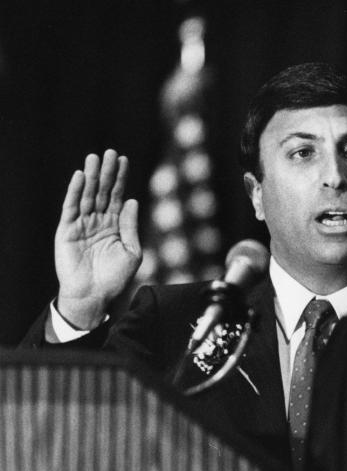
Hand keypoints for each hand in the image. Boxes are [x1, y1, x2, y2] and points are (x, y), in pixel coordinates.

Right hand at [55, 150, 141, 328]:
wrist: (95, 295)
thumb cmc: (115, 278)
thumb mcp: (132, 250)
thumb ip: (131, 225)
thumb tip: (133, 201)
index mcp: (114, 225)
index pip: (118, 196)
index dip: (121, 178)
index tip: (124, 160)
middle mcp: (97, 221)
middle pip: (103, 191)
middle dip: (107, 172)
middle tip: (110, 152)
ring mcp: (82, 225)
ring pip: (87, 196)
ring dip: (91, 176)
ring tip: (94, 158)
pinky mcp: (67, 230)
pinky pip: (71, 208)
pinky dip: (75, 192)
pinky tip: (81, 177)